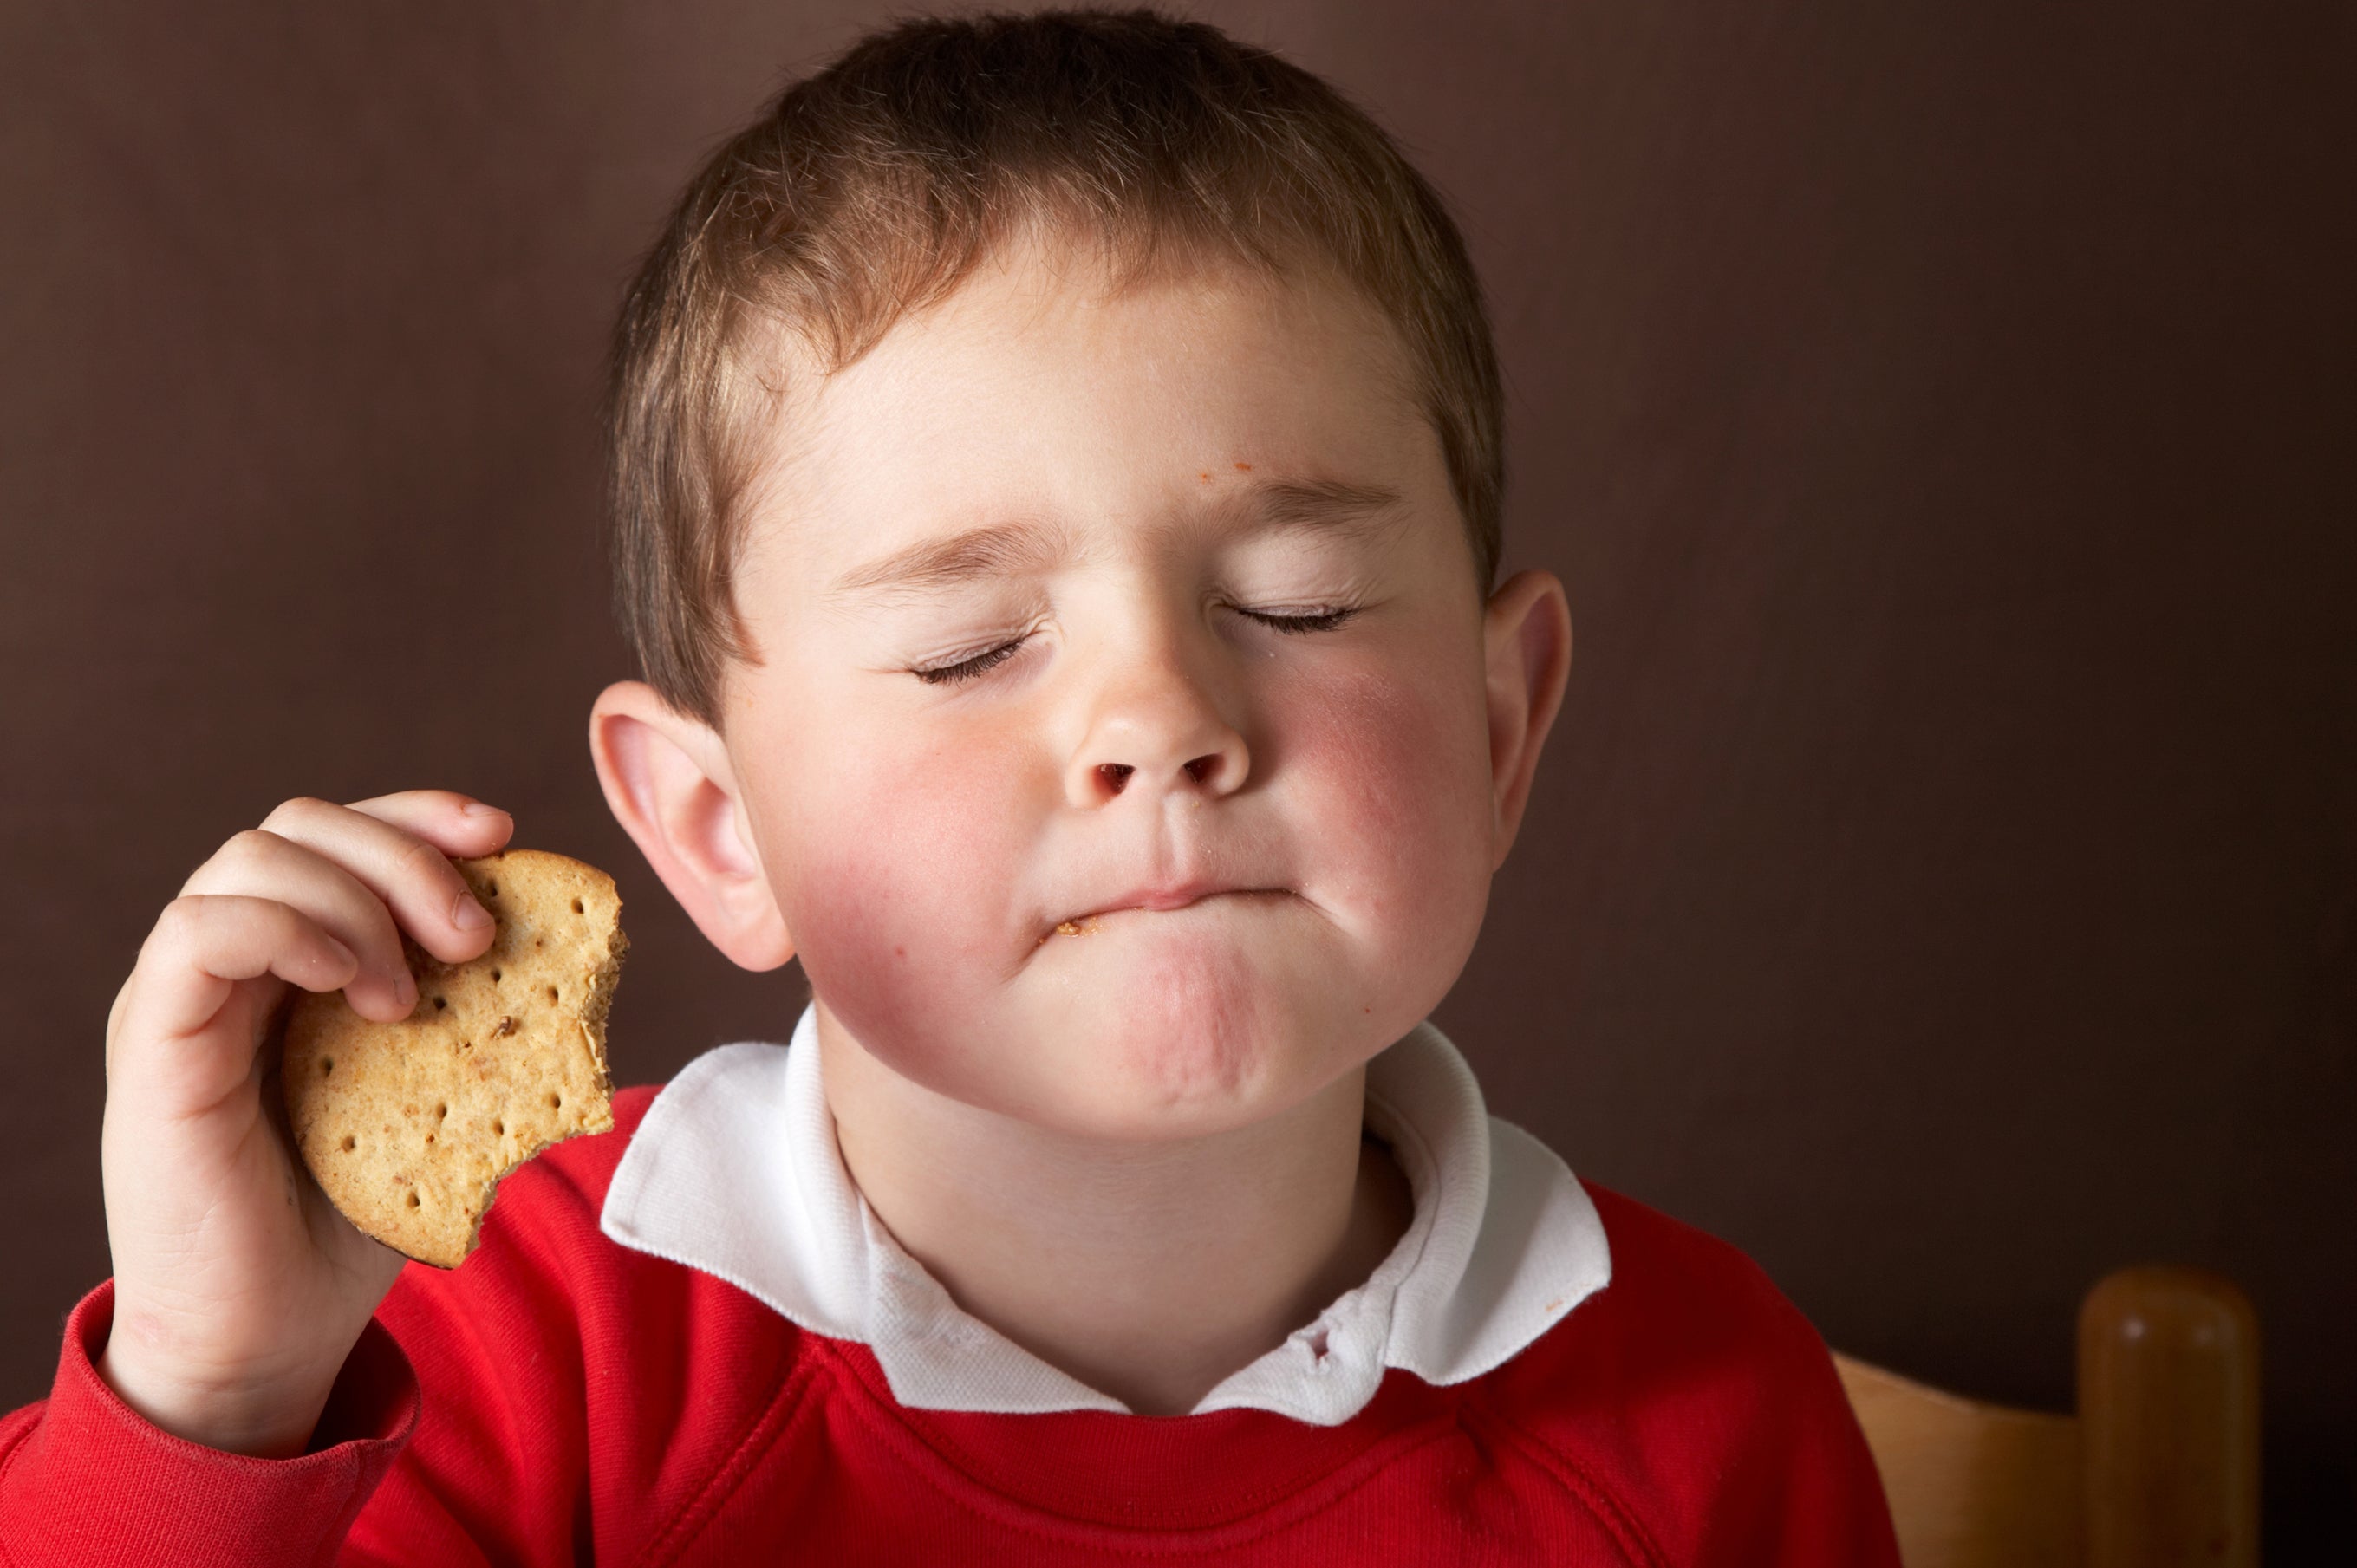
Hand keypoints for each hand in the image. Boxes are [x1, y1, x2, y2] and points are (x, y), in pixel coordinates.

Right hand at [96, 791, 512, 1455]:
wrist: (266, 1340)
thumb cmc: (347, 1225)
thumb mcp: (437, 1100)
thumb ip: (480, 1022)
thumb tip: (579, 965)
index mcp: (295, 965)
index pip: (344, 837)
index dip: (421, 816)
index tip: (501, 835)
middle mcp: (233, 964)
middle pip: (303, 826)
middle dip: (406, 854)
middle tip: (474, 940)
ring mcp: (186, 996)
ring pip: (253, 858)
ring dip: (357, 900)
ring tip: (411, 997)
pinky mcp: (153, 1041)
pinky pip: (199, 929)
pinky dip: (289, 928)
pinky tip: (355, 987)